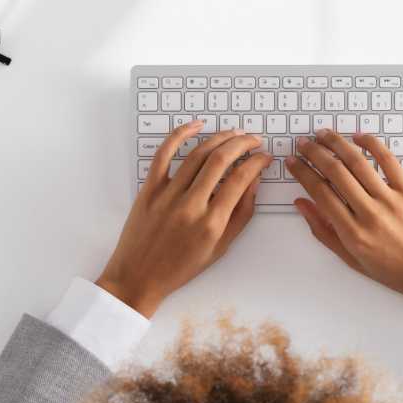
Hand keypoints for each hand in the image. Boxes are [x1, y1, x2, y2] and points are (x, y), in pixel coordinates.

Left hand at [97, 122, 269, 316]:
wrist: (138, 277)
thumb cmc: (181, 267)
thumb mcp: (220, 248)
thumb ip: (241, 214)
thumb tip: (254, 181)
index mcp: (211, 224)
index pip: (240, 180)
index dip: (256, 162)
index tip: (264, 156)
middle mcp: (190, 206)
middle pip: (221, 160)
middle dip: (242, 143)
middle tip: (253, 139)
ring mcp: (167, 195)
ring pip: (197, 154)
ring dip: (219, 138)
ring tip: (233, 133)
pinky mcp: (149, 189)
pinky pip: (164, 155)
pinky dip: (179, 135)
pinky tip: (196, 125)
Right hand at [287, 128, 402, 306]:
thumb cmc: (395, 271)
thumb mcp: (352, 259)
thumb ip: (324, 231)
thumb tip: (302, 204)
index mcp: (352, 233)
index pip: (319, 192)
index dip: (302, 173)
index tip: (293, 162)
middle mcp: (369, 214)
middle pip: (334, 172)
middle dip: (314, 153)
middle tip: (303, 143)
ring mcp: (391, 200)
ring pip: (358, 162)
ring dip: (337, 143)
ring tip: (324, 134)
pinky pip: (388, 161)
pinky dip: (372, 144)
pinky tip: (358, 136)